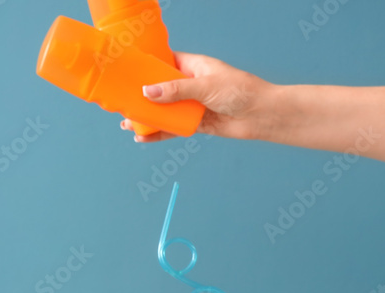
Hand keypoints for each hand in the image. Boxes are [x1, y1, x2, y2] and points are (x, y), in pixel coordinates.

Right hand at [121, 52, 278, 142]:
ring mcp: (192, 105)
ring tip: (127, 124)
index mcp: (193, 67)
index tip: (130, 73)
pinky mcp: (195, 123)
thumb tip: (148, 92)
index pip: (166, 63)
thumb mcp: (205, 86)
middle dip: (142, 97)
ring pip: (164, 111)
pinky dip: (158, 133)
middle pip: (161, 90)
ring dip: (147, 117)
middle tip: (122, 103)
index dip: (148, 67)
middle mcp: (191, 85)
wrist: (262, 115)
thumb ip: (176, 90)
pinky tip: (144, 137)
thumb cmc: (240, 91)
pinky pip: (172, 128)